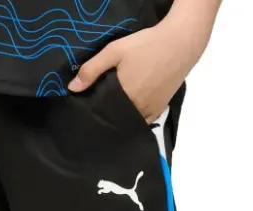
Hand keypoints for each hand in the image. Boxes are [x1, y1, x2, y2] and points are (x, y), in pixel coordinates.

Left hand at [68, 14, 214, 123]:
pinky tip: (127, 118)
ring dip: (120, 122)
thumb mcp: (115, 51)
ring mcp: (150, 112)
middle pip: (116, 121)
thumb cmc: (146, 45)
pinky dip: (134, 122)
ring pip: (129, 123)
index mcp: (123, 97)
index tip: (84, 113)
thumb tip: (72, 88)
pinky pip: (143, 123)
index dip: (93, 115)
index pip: (102, 114)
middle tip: (95, 116)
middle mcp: (136, 109)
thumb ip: (92, 69)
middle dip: (106, 119)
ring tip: (109, 116)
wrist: (180, 43)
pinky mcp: (159, 110)